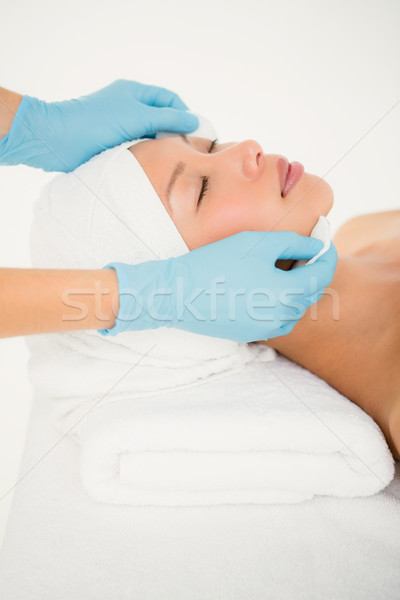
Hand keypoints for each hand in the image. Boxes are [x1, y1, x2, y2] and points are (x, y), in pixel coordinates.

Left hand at [0, 80, 197, 171]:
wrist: (59, 141)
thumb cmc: (96, 122)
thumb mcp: (138, 116)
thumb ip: (168, 119)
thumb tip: (194, 121)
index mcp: (134, 93)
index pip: (169, 99)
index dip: (185, 113)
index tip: (198, 131)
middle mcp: (129, 108)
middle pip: (161, 119)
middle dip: (175, 132)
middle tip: (189, 150)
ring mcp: (121, 128)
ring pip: (150, 137)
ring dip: (161, 147)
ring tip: (173, 161)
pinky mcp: (114, 146)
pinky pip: (138, 150)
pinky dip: (147, 157)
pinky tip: (155, 167)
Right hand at [98, 231, 337, 342]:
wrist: (179, 293)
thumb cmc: (216, 263)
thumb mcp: (258, 243)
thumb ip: (294, 242)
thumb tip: (317, 246)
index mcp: (287, 295)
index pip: (322, 275)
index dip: (327, 255)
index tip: (324, 242)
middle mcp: (281, 318)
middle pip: (311, 293)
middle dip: (311, 271)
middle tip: (302, 249)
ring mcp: (266, 330)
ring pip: (294, 307)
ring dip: (296, 288)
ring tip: (282, 267)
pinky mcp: (251, 334)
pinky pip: (277, 318)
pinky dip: (279, 302)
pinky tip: (264, 286)